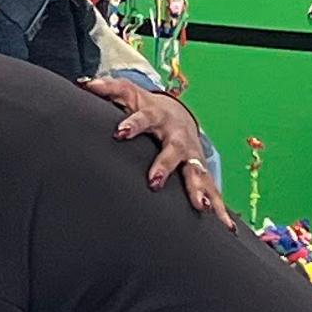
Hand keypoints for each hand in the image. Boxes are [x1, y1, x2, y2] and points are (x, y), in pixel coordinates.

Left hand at [82, 77, 230, 222]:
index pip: (142, 118)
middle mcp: (177, 137)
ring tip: (200, 206)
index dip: (132, 124)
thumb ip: (108, 89)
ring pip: (198, 173)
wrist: (179, 116)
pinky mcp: (201, 171)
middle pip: (173, 151)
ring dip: (199, 189)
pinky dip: (220, 208)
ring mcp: (192, 155)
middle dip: (165, 165)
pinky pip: (213, 191)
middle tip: (154, 181)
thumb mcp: (129, 95)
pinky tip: (227, 227)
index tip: (119, 133)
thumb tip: (84, 84)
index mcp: (156, 117)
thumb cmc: (147, 109)